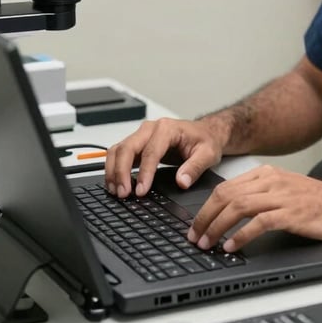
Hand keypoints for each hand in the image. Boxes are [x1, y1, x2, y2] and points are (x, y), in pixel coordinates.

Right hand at [104, 117, 224, 198]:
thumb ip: (195, 167)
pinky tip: (115, 184)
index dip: (144, 173)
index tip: (141, 191)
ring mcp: (141, 135)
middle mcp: (150, 129)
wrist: (204, 132)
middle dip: (121, 172)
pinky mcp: (137, 143)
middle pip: (127, 148)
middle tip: (123, 193)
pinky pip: (119, 153)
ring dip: (113, 171)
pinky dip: (114, 168)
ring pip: (118, 150)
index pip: (150, 152)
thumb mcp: (208, 154)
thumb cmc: (205, 140)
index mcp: (167, 129)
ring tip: (116, 191)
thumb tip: (182, 182)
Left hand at [186, 164, 321, 250]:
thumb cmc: (318, 202)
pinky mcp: (292, 213)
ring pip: (238, 207)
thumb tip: (229, 215)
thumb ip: (260, 196)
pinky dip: (241, 235)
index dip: (205, 207)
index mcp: (266, 174)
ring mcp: (282, 196)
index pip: (225, 187)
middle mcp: (271, 182)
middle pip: (226, 195)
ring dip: (217, 227)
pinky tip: (232, 246)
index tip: (196, 225)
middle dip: (205, 218)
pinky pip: (259, 222)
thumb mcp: (284, 191)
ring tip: (208, 244)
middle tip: (195, 237)